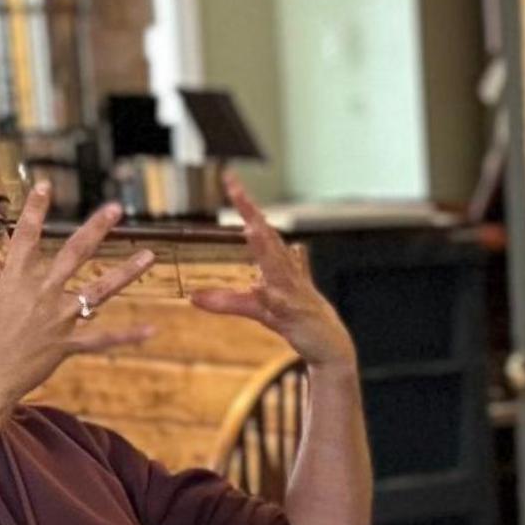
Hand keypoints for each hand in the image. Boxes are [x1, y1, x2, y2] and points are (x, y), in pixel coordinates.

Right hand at [0, 179, 156, 413]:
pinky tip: (151, 330)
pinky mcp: (66, 344)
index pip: (27, 236)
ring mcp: (57, 318)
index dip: (35, 209)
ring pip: (99, 290)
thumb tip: (23, 287)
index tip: (45, 185)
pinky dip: (127, 336)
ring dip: (126, 272)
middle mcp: (40, 293)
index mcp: (15, 280)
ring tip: (149, 255)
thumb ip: (11, 293)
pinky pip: (102, 338)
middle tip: (115, 208)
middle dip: (95, 228)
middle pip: (74, 253)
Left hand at [190, 176, 359, 372]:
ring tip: (249, 228)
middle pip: (268, 238)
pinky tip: (259, 287)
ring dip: (264, 246)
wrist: (330, 344)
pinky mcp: (294, 315)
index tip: (230, 179)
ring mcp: (292, 292)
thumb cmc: (297, 319)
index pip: (260, 229)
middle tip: (236, 190)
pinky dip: (269, 296)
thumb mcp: (257, 310)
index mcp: (278, 265)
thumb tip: (195, 296)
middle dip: (252, 214)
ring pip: (276, 265)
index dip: (246, 206)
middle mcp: (286, 272)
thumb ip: (228, 300)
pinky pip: (280, 304)